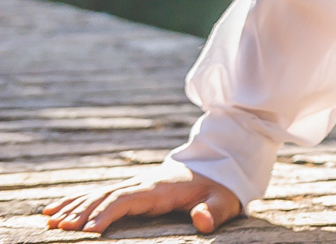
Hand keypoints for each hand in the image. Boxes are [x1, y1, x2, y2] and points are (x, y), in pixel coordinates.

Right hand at [43, 167, 240, 234]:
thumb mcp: (224, 200)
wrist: (218, 168)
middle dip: (82, 211)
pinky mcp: (129, 189)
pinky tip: (53, 210)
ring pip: (97, 194)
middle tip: (60, 228)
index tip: (89, 230)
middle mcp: (141, 184)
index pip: (127, 199)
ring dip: (73, 206)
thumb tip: (202, 221)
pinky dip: (74, 201)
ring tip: (49, 221)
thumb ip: (214, 211)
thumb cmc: (219, 190)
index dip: (107, 212)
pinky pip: (98, 194)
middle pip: (106, 196)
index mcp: (159, 188)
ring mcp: (133, 185)